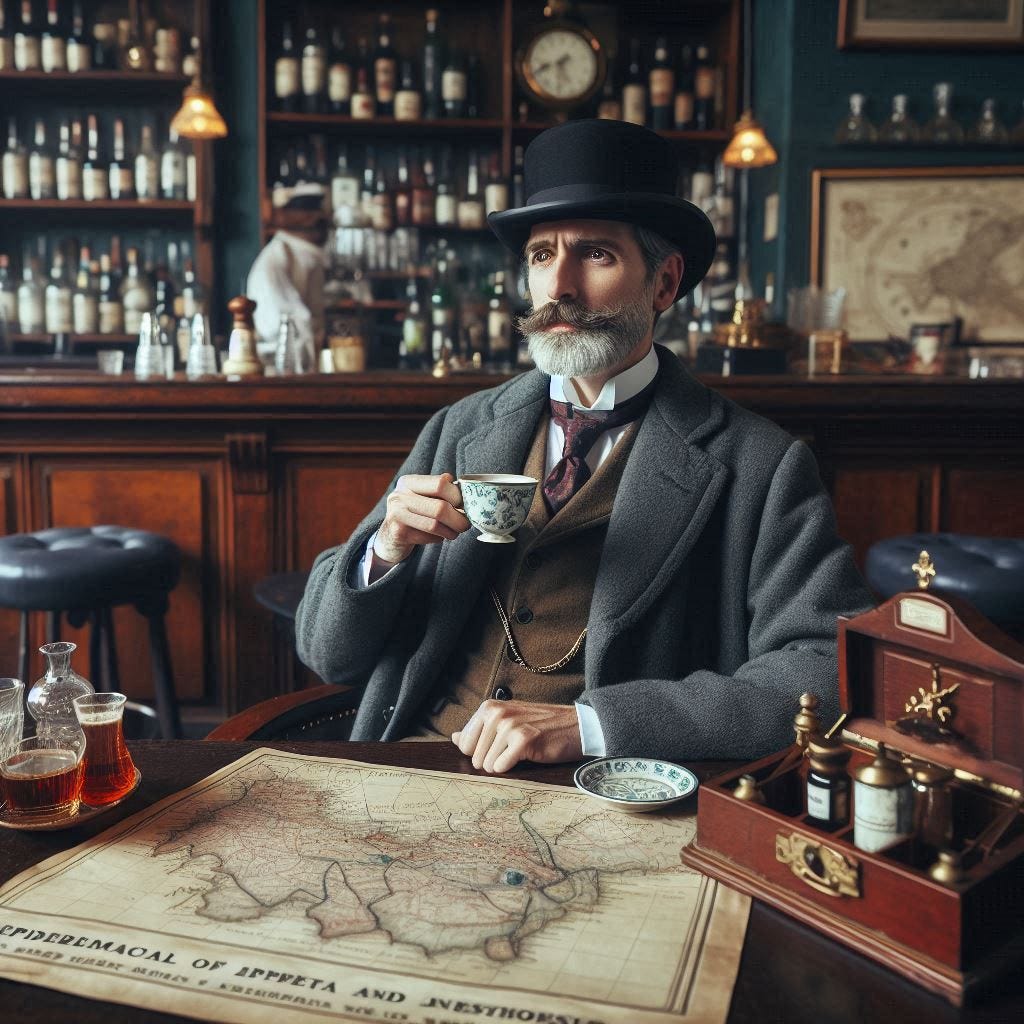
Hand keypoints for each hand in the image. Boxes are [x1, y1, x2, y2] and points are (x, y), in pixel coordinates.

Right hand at [373, 472, 469, 564]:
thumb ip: (441, 490)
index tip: (463, 504)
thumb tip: (466, 490)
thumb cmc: (414, 513)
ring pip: (435, 525)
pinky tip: (438, 536)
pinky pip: (428, 537)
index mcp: (408, 482)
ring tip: (455, 532)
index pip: (440, 484)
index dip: (457, 496)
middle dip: (459, 519)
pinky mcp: (398, 533)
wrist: (389, 536)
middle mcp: (399, 496)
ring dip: (451, 531)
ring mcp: (397, 514)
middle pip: (440, 507)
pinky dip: (439, 538)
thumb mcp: (424, 496)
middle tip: (465, 524)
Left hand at [452, 700, 582, 773]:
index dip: (481, 752)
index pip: (464, 744)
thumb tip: (454, 737)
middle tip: (514, 748)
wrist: (575, 726)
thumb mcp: (507, 721)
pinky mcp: (523, 739)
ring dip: (505, 764)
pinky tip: (527, 755)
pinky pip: (501, 767)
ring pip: (487, 765)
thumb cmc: (540, 726)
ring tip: (522, 750)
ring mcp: (508, 725)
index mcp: (488, 708)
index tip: (499, 746)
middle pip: (474, 757)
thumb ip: (479, 730)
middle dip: (493, 760)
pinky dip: (512, 767)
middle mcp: (496, 713)